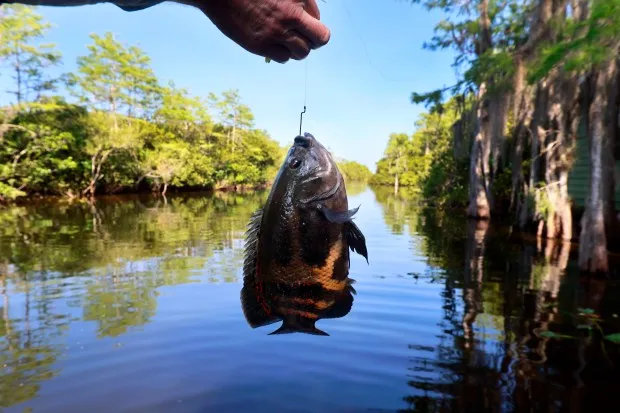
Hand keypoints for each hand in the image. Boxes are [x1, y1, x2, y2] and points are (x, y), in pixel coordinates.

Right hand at [194, 0, 329, 62]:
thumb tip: (310, 16)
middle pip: (320, 39)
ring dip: (299, 49)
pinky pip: (284, 58)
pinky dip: (283, 54)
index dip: (312, 21)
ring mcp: (276, 32)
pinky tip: (274, 45)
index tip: (302, 20)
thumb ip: (298, 0)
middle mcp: (290, 16)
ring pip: (303, 52)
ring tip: (288, 41)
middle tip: (305, 37)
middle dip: (315, 39)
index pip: (319, 19)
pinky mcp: (261, 45)